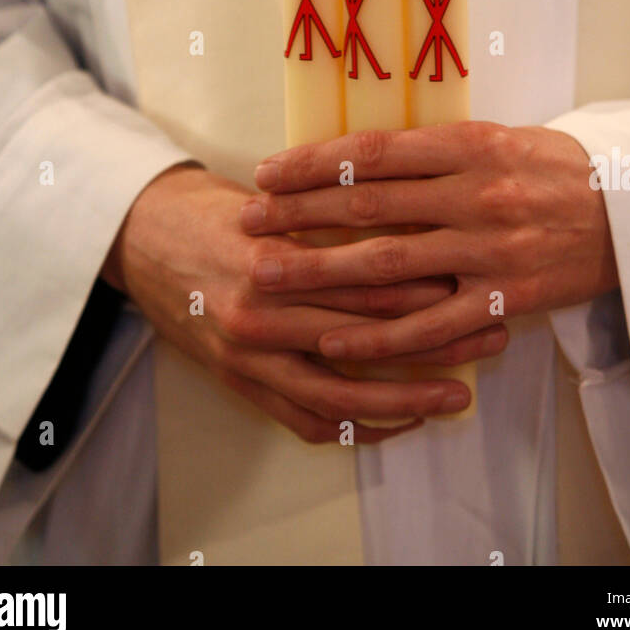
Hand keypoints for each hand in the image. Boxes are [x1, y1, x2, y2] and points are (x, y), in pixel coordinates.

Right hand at [101, 162, 471, 442]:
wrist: (138, 237)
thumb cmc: (210, 209)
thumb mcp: (271, 201)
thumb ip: (331, 217)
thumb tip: (412, 217)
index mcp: (275, 258)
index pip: (367, 279)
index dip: (427, 286)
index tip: (477, 283)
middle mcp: (262, 312)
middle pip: (367, 336)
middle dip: (436, 340)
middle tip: (490, 335)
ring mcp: (249, 355)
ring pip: (341, 393)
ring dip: (404, 397)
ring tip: (455, 394)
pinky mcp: (238, 382)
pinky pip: (304, 419)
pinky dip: (353, 428)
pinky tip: (394, 422)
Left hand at [243, 122, 617, 363]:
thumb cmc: (559, 168)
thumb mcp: (501, 137)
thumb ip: (437, 150)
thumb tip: (363, 155)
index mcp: (470, 146)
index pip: (374, 153)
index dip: (314, 163)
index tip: (268, 172)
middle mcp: (474, 195)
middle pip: (367, 205)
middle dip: (298, 213)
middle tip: (248, 220)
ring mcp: (489, 251)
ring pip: (388, 263)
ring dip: (319, 271)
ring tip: (267, 275)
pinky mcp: (504, 299)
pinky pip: (430, 323)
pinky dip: (379, 333)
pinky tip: (332, 337)